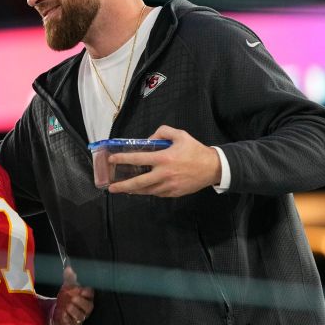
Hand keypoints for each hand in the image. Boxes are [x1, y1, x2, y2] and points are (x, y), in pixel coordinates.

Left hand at [51, 266, 93, 324]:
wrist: (59, 310)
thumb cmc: (67, 296)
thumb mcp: (67, 286)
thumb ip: (69, 278)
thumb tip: (68, 268)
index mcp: (86, 297)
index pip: (90, 294)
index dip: (87, 292)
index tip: (82, 290)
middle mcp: (85, 307)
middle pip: (88, 306)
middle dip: (82, 302)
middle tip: (74, 298)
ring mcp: (79, 316)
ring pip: (81, 315)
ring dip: (75, 311)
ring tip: (68, 306)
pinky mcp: (72, 323)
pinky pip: (72, 322)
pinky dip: (67, 318)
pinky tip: (63, 314)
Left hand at [107, 125, 221, 196]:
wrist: (213, 168)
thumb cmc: (195, 150)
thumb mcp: (180, 135)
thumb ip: (162, 132)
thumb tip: (148, 139)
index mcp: (164, 158)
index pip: (138, 159)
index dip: (123, 159)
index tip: (112, 160)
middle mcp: (164, 174)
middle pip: (138, 182)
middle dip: (123, 186)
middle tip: (111, 187)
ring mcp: (169, 186)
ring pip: (147, 191)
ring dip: (134, 191)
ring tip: (124, 189)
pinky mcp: (174, 193)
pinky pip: (157, 193)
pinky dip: (148, 191)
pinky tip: (142, 189)